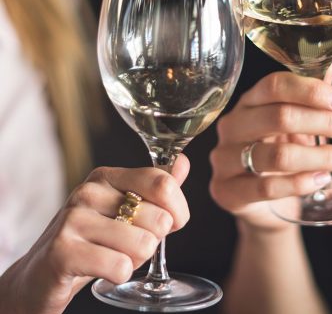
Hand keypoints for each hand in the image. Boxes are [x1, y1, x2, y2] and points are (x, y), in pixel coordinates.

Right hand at [0, 156, 189, 313]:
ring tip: (113, 257)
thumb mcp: (125, 209)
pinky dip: (120, 274)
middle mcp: (90, 191)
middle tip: (127, 245)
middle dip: (153, 241)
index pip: (164, 183)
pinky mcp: (63, 251)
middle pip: (159, 218)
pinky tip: (102, 270)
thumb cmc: (92, 240)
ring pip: (144, 244)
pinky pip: (121, 267)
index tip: (170, 225)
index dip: (179, 211)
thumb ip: (156, 187)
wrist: (40, 275)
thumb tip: (183, 163)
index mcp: (107, 177)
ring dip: (136, 260)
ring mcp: (74, 219)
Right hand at [209, 68, 331, 230]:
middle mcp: (231, 127)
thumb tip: (328, 65)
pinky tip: (324, 178)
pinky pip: (268, 187)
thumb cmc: (278, 154)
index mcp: (247, 103)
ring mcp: (224, 160)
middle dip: (321, 121)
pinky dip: (302, 183)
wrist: (259, 203)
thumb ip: (307, 98)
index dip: (310, 91)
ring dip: (319, 156)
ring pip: (277, 155)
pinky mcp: (226, 191)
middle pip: (278, 116)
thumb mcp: (293, 126)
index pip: (273, 86)